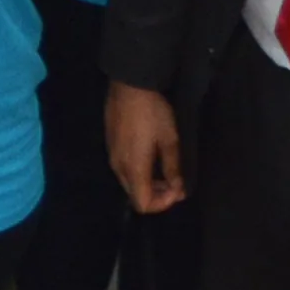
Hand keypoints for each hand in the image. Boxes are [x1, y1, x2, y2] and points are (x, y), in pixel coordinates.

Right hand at [107, 83, 184, 213]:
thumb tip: (178, 188)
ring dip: (148, 184)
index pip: (143, 204)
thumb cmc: (153, 112)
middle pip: (135, 196)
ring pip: (129, 183)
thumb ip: (173, 167)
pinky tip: (151, 157)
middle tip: (175, 182)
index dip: (163, 204)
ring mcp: (112, 156)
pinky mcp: (110, 146)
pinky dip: (139, 172)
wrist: (129, 85)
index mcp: (134, 168)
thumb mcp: (170, 139)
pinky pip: (124, 169)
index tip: (179, 190)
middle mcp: (119, 167)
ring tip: (165, 171)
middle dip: (157, 195)